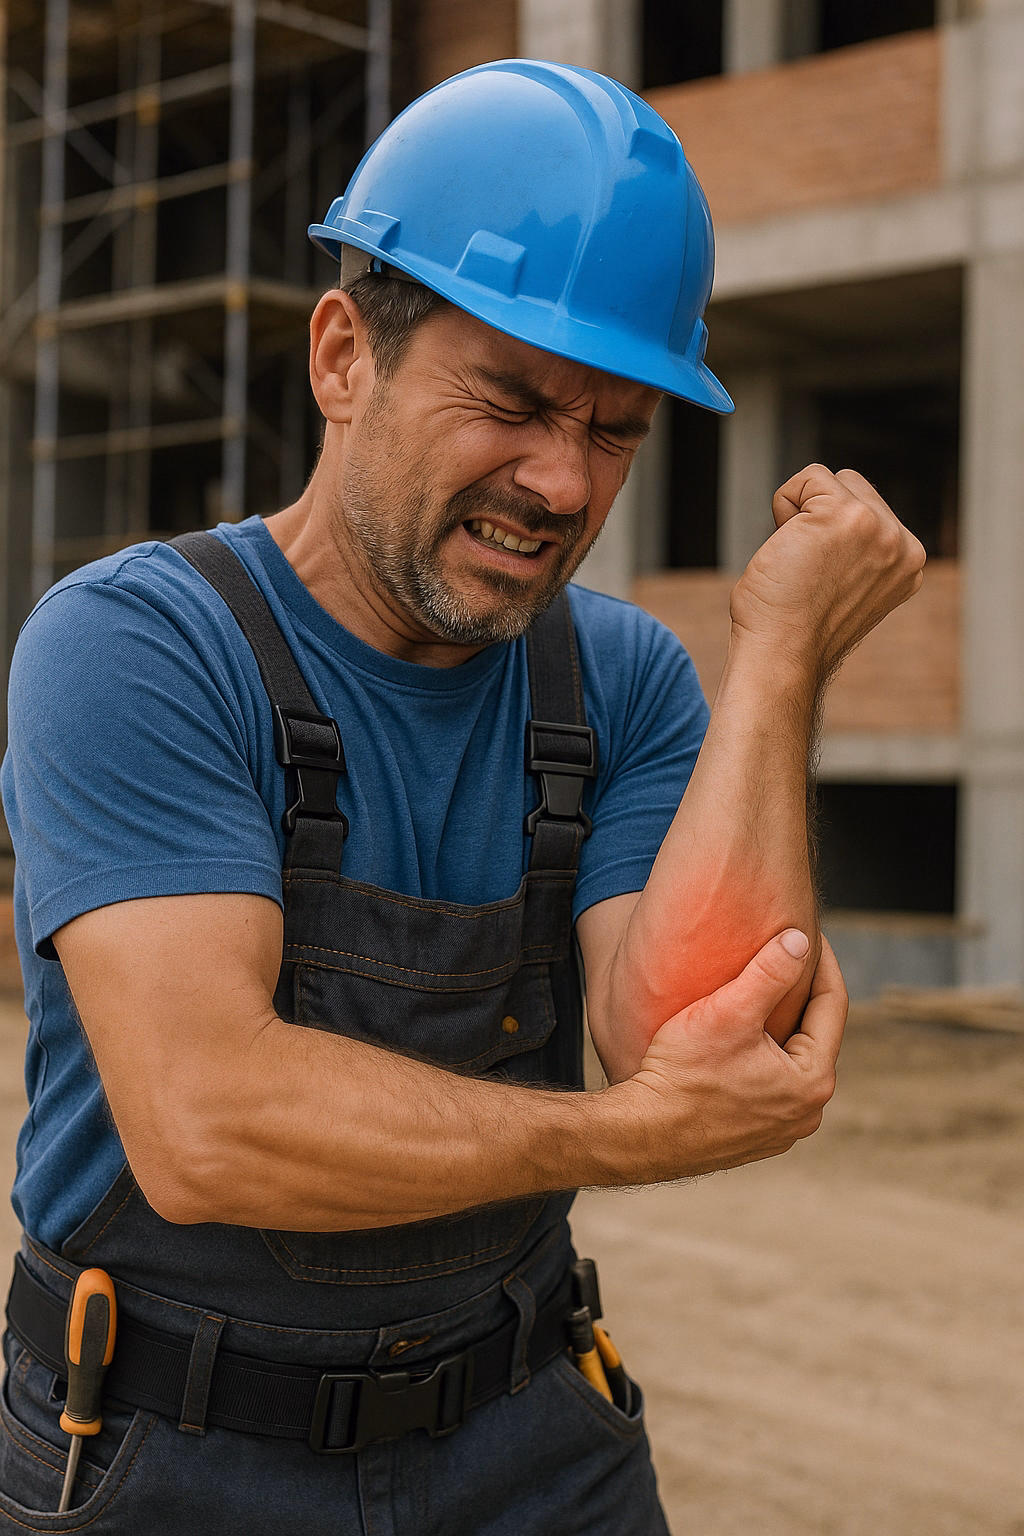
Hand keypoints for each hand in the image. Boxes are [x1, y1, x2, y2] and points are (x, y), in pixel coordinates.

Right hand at [607, 932, 846, 1181]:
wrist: (641, 1134)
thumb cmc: (682, 1075)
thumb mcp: (729, 1012)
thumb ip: (770, 972)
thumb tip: (801, 940)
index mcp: (812, 1081)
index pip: (832, 1005)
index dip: (822, 962)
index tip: (809, 931)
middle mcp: (806, 1112)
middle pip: (815, 1035)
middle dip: (802, 995)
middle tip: (787, 956)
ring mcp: (781, 1130)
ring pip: (791, 1062)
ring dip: (782, 1028)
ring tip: (762, 994)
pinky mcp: (755, 1138)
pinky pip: (770, 1086)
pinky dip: (763, 1058)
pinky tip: (739, 1040)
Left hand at [729, 464, 925, 682]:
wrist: (780, 655)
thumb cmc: (792, 629)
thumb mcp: (845, 586)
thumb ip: (857, 553)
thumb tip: (834, 520)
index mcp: (907, 564)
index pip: (869, 511)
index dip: (828, 535)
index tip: (819, 579)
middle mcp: (902, 545)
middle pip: (852, 487)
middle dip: (816, 516)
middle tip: (802, 566)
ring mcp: (879, 528)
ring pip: (830, 480)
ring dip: (799, 511)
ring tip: (796, 558)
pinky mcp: (846, 515)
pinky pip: (807, 477)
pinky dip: (783, 504)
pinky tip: (786, 547)